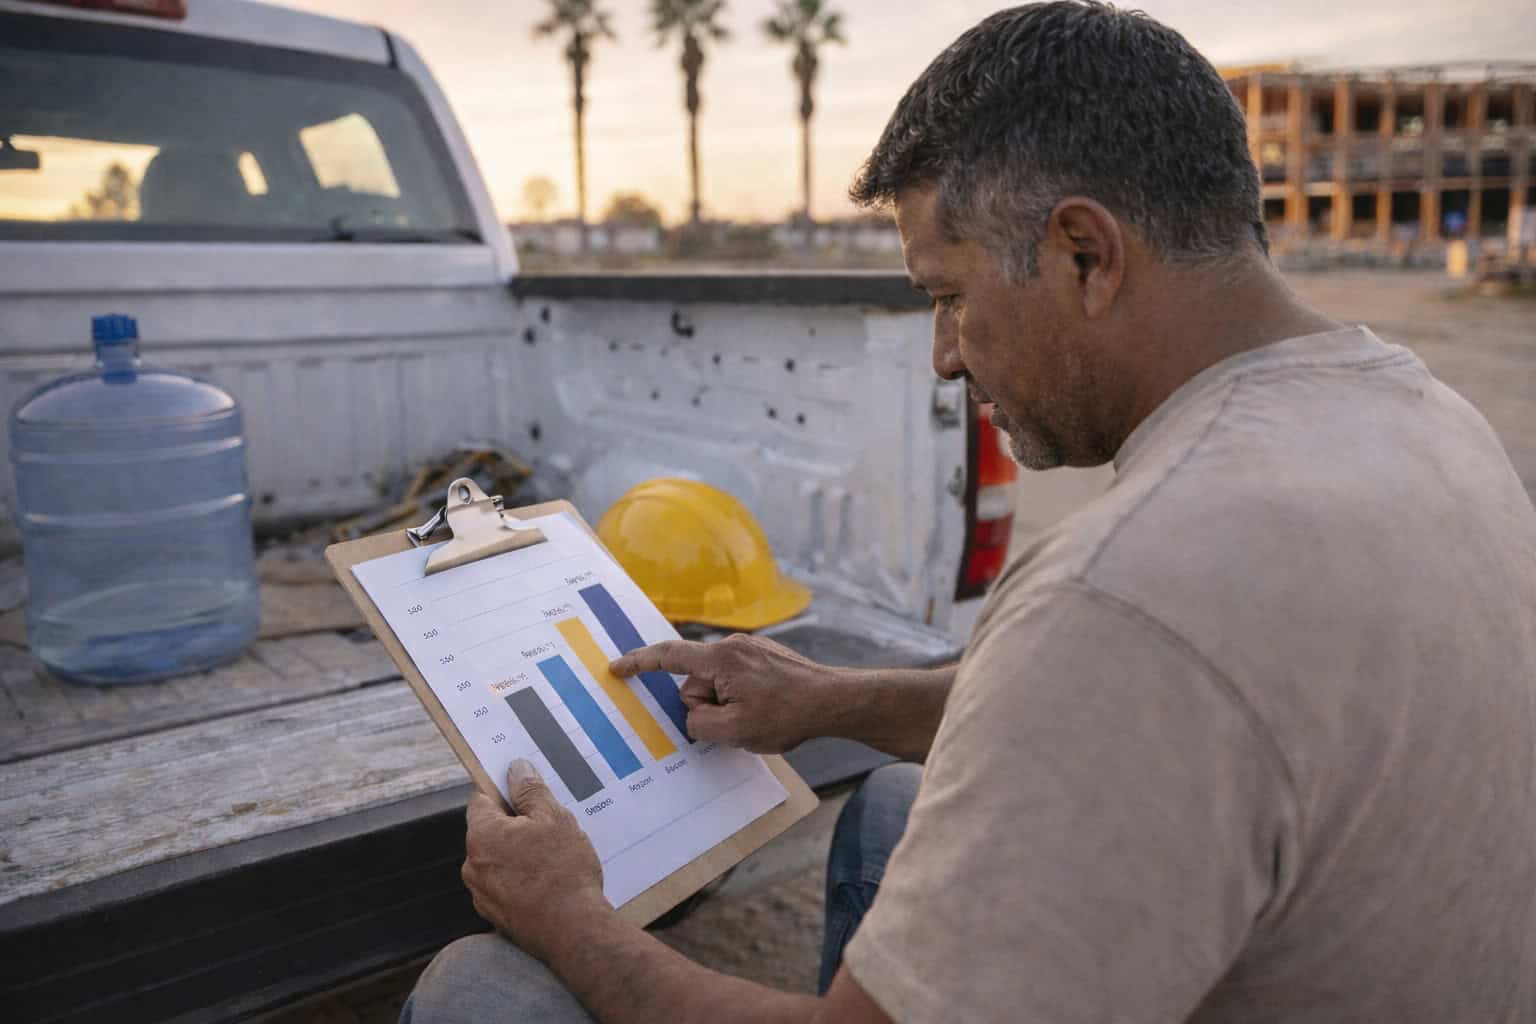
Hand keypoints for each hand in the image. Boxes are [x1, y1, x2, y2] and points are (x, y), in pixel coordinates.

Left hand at [462, 759, 609, 960]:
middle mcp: (473, 865)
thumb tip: (516, 768)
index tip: (523, 789)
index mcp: (482, 835)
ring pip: (499, 860)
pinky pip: (505, 886)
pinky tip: (549, 882)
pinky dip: (521, 880)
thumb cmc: (564, 871)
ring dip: (519, 854)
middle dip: (516, 825)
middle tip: (549, 826)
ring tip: (554, 858)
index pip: (481, 799)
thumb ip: (531, 791)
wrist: (574, 931)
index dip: (502, 789)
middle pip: (490, 831)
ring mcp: (482, 895)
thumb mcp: (554, 818)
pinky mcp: (495, 917)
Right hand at [609, 633, 838, 752]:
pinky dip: (742, 701)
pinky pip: (737, 682)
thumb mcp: (734, 731)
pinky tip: (767, 712)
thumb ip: (700, 723)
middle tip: (741, 722)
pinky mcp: (764, 659)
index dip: (638, 664)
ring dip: (728, 706)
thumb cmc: (789, 714)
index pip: (668, 657)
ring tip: (761, 718)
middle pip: (696, 682)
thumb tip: (694, 714)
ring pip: (718, 686)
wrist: (835, 701)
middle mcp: (734, 647)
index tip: (616, 668)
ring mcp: (751, 650)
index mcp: (721, 659)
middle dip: (707, 707)